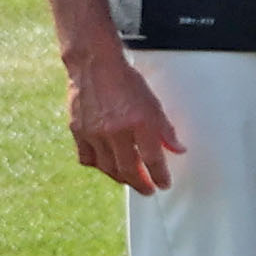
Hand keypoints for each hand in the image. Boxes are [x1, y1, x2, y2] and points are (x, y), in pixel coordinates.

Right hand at [64, 48, 181, 192]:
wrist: (95, 66)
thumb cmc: (126, 81)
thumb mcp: (153, 103)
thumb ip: (166, 129)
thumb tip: (178, 149)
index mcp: (139, 123)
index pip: (152, 159)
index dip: (159, 175)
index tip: (163, 184)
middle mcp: (116, 131)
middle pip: (129, 169)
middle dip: (140, 183)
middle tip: (147, 190)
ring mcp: (94, 133)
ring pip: (107, 167)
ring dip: (120, 178)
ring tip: (130, 181)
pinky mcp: (78, 131)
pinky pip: (87, 158)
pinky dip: (98, 166)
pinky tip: (106, 167)